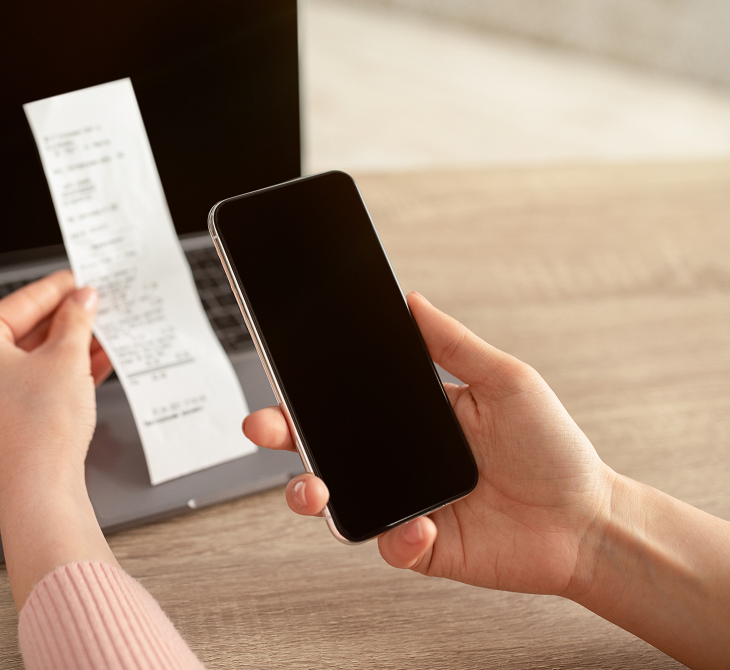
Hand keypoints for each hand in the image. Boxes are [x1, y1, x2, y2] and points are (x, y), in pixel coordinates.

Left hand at [0, 270, 117, 608]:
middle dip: (65, 320)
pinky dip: (62, 373)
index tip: (78, 278)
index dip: (55, 289)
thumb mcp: (66, 358)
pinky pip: (33, 384)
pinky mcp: (2, 420)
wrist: (40, 489)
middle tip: (94, 304)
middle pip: (23, 331)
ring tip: (103, 332)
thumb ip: (75, 320)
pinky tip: (96, 363)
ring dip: (69, 346)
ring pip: (31, 359)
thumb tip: (81, 301)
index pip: (18, 303)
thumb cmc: (38, 429)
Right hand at [243, 292, 615, 597]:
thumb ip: (454, 344)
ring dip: (310, 494)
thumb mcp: (506, 381)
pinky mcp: (418, 546)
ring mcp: (403, 504)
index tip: (279, 375)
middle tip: (262, 426)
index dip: (305, 392)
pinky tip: (421, 525)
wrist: (588, 522)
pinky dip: (395, 537)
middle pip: (321, 449)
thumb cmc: (553, 448)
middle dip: (282, 437)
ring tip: (315, 489)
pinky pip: (386, 544)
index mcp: (410, 417)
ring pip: (334, 502)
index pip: (344, 401)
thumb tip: (411, 299)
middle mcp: (396, 460)